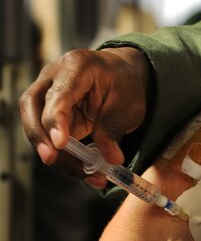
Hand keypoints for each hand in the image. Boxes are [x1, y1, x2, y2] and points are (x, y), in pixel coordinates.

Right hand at [19, 47, 149, 183]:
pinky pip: (48, 137)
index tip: (60, 143)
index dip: (56, 119)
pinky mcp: (47, 113)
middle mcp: (53, 77)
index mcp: (77, 66)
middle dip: (40, 138)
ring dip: (57, 155)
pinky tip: (83, 171)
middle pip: (31, 107)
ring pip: (35, 125)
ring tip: (85, 174)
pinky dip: (64, 157)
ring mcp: (46, 94)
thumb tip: (110, 158)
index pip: (58, 94)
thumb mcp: (128, 103)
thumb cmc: (123, 84)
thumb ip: (114, 128)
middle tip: (53, 160)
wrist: (119, 75)